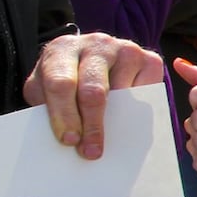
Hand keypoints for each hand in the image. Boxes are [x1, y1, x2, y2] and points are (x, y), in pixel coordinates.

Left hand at [22, 33, 163, 159]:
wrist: (91, 60)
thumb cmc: (67, 80)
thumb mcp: (46, 91)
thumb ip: (50, 108)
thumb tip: (68, 140)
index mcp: (62, 49)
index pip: (61, 83)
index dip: (64, 114)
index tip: (69, 140)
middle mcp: (95, 44)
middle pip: (93, 89)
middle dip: (92, 125)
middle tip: (91, 152)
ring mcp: (126, 49)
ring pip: (122, 93)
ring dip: (116, 121)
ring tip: (109, 141)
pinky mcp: (150, 59)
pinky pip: (146, 92)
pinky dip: (136, 112)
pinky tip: (125, 120)